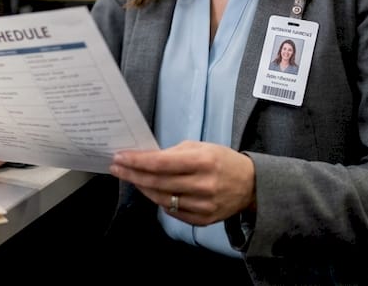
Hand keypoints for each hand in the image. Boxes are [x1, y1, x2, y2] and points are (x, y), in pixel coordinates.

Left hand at [110, 140, 255, 225]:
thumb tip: (145, 158)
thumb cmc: (222, 161)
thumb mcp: (201, 147)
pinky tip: (152, 192)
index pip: (160, 163)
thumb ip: (173, 153)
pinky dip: (160, 201)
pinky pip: (173, 212)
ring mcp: (203, 205)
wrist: (250, 185)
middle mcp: (203, 185)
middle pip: (157, 182)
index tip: (120, 157)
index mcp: (203, 161)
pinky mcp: (203, 219)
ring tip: (131, 178)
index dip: (137, 161)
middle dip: (132, 174)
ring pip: (162, 199)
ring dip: (143, 188)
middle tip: (117, 167)